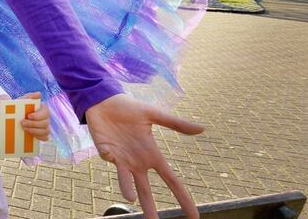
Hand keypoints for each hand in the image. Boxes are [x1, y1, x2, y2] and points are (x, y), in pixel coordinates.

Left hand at [18, 91, 50, 140]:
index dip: (38, 115)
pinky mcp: (42, 134)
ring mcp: (45, 127)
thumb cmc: (17, 108)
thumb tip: (39, 94)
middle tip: (22, 123)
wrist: (11, 118)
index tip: (28, 116)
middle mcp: (46, 117)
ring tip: (24, 129)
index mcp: (42, 108)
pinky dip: (38, 137)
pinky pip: (45, 138)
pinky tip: (29, 135)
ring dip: (35, 131)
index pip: (46, 112)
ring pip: (46, 131)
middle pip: (46, 123)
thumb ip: (28, 97)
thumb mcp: (20, 101)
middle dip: (34, 124)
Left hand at [86, 93, 204, 218]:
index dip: (183, 198)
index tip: (194, 216)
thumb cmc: (129, 108)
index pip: (172, 181)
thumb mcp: (154, 114)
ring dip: (129, 191)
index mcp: (152, 154)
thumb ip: (176, 124)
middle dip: (151, 209)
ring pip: (127, 182)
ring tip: (133, 200)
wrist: (104, 101)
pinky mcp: (107, 153)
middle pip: (146, 191)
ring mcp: (121, 160)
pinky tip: (110, 153)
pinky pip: (109, 159)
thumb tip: (203, 128)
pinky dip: (110, 157)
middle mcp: (138, 162)